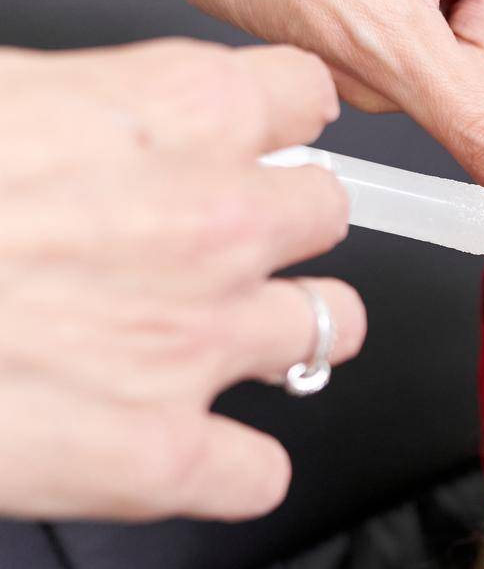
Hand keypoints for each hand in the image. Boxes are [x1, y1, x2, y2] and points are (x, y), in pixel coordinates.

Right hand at [0, 41, 363, 521]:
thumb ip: (69, 104)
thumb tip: (85, 121)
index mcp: (168, 112)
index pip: (298, 96)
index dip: (273, 119)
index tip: (257, 135)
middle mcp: (211, 223)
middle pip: (324, 212)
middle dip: (279, 224)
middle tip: (215, 242)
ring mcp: (197, 343)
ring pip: (328, 329)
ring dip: (280, 334)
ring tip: (210, 340)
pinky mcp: (160, 456)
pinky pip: (258, 472)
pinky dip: (225, 469)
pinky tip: (181, 453)